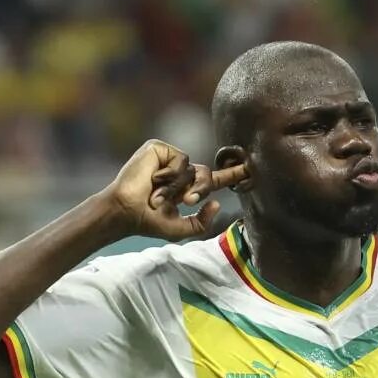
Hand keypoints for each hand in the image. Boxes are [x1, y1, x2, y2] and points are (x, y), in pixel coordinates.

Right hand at [96, 139, 246, 240]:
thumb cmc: (149, 221)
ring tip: (160, 195)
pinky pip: (181, 159)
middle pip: (207, 174)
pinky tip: (155, 179)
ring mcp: (169, 159)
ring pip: (194, 168)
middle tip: (186, 200)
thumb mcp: (181, 229)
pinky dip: (171, 173)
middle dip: (201, 189)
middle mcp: (180, 173)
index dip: (232, 174)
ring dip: (180, 186)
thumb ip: (201, 221)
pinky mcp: (159, 149)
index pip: (214, 180)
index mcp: (186, 189)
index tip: (250, 169)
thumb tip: (216, 204)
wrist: (127, 211)